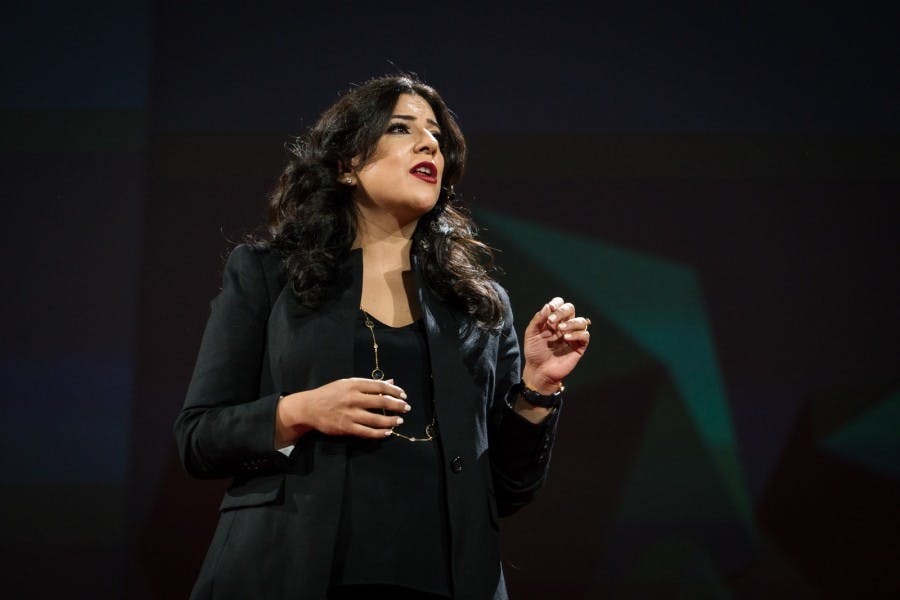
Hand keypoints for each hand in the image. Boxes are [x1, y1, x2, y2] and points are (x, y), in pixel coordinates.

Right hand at [276, 377, 410, 444]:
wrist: (309, 407)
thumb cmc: (330, 393)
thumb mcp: (348, 383)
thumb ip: (370, 384)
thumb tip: (391, 382)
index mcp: (354, 384)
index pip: (380, 386)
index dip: (394, 391)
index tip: (403, 395)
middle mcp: (353, 398)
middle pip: (381, 402)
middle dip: (397, 405)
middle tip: (406, 408)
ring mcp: (350, 414)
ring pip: (376, 419)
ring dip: (391, 420)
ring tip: (399, 421)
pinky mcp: (346, 427)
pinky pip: (367, 432)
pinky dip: (379, 433)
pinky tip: (388, 432)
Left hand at [521, 297, 589, 393]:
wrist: (538, 371)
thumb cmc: (534, 352)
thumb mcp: (531, 334)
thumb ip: (538, 319)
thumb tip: (548, 306)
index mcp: (553, 320)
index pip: (559, 304)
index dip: (556, 303)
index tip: (549, 309)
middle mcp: (564, 325)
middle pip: (570, 309)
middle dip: (562, 311)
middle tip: (552, 321)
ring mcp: (572, 335)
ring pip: (581, 321)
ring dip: (571, 322)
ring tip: (560, 330)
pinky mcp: (579, 346)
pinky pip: (585, 335)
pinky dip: (577, 333)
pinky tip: (566, 338)